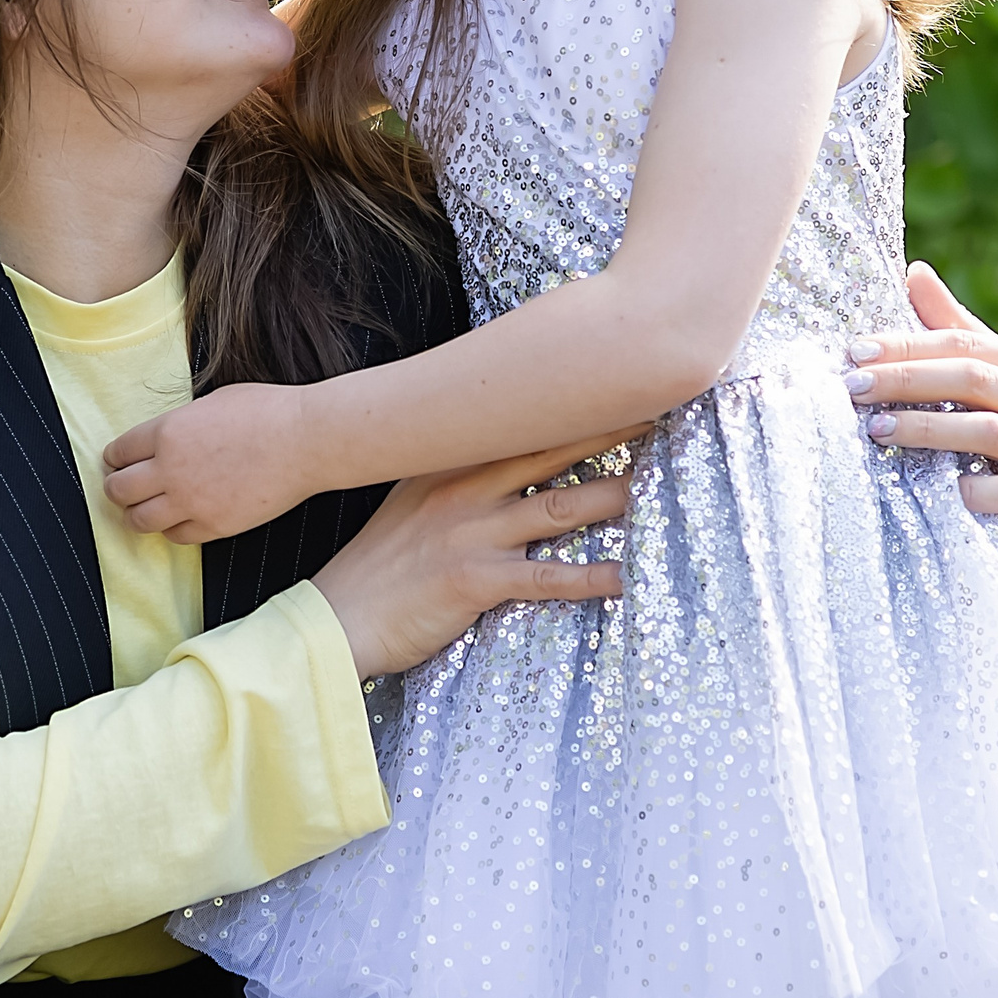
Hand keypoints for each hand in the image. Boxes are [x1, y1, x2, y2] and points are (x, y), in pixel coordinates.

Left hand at [103, 381, 317, 543]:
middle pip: (119, 490)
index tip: (115, 461)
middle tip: (120, 487)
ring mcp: (192, 501)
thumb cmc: (267, 411)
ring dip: (136, 515)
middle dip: (115, 488)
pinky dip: (171, 529)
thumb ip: (180, 424)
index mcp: (167, 432)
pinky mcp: (214, 525)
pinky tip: (178, 518)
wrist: (305, 440)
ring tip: (143, 509)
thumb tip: (166, 436)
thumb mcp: (212, 401)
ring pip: (140, 521)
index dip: (113, 458)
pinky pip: (176, 536)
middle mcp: (171, 469)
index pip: (119, 452)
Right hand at [311, 427, 648, 678]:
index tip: (614, 378)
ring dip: (614, 497)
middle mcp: (463, 487)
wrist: (335, 619)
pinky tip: (626, 577)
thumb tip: (509, 454)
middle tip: (660, 408)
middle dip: (609, 428)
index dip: (569, 401)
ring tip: (661, 485)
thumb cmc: (380, 564)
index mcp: (449, 462)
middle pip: (551, 448)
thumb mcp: (411, 499)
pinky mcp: (475, 580)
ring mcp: (470, 532)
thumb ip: (458, 471)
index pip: (519, 420)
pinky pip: (547, 578)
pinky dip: (591, 578)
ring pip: (560, 507)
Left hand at [845, 262, 997, 560]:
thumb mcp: (993, 375)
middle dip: (906, 380)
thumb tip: (914, 271)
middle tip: (853, 388)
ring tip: (875, 428)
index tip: (854, 352)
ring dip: (926, 429)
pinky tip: (936, 488)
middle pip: (973, 379)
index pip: (963, 344)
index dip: (906, 346)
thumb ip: (954, 326)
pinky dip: (972, 490)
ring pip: (987, 430)